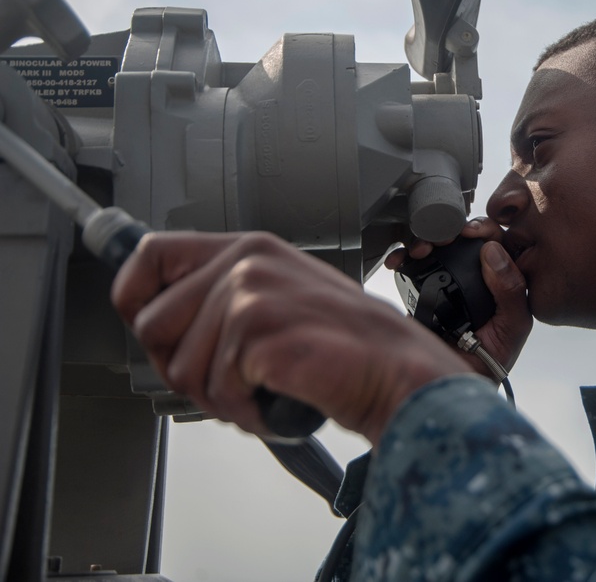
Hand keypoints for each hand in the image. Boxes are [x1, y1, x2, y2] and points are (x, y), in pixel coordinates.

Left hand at [111, 231, 472, 444]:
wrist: (397, 373)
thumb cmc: (348, 348)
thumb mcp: (282, 298)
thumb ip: (225, 297)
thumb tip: (160, 319)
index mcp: (249, 248)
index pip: (151, 255)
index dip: (134, 298)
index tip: (144, 324)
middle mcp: (246, 261)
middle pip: (152, 325)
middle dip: (184, 369)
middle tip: (233, 378)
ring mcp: (251, 292)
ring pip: (181, 368)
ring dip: (222, 398)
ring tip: (267, 388)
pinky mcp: (259, 329)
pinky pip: (218, 390)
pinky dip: (248, 411)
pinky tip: (282, 397)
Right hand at [385, 218, 532, 379]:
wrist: (449, 388)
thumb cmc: (488, 361)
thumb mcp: (512, 328)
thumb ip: (512, 292)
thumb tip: (493, 252)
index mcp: (503, 281)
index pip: (498, 244)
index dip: (487, 231)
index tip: (474, 233)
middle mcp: (475, 278)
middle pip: (464, 239)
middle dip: (453, 231)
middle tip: (444, 238)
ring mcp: (446, 282)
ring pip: (437, 246)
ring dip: (427, 240)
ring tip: (421, 249)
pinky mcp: (421, 290)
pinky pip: (412, 264)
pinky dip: (403, 256)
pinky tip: (400, 260)